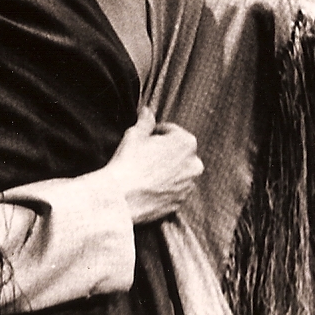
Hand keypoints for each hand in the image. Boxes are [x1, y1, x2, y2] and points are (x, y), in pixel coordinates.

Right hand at [95, 108, 202, 224]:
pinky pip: (173, 191)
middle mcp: (194, 164)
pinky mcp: (180, 203)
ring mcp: (188, 185)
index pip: (171, 132)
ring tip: (145, 174)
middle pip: (178, 153)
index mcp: (187, 142)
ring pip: (178, 172)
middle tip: (144, 157)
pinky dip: (164, 188)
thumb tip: (147, 111)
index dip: (156, 134)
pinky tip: (148, 188)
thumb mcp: (135, 135)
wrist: (120, 199)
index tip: (144, 141)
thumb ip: (145, 121)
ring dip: (166, 171)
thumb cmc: (128, 163)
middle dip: (164, 153)